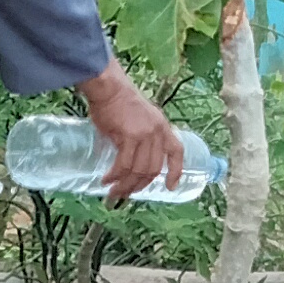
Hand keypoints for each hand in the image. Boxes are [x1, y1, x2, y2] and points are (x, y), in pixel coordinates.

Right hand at [80, 68, 180, 200]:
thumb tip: (129, 162)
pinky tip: (106, 180)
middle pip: (153, 168)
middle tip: (125, 194)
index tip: (171, 187)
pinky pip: (124, 165)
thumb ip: (140, 139)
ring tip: (113, 192)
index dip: (176, 171)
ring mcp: (145, 134)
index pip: (176, 151)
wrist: (109, 88)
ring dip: (125, 185)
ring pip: (139, 170)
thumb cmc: (117, 101)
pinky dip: (115, 176)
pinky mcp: (129, 137)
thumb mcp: (139, 119)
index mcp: (162, 127)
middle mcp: (157, 132)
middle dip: (139, 186)